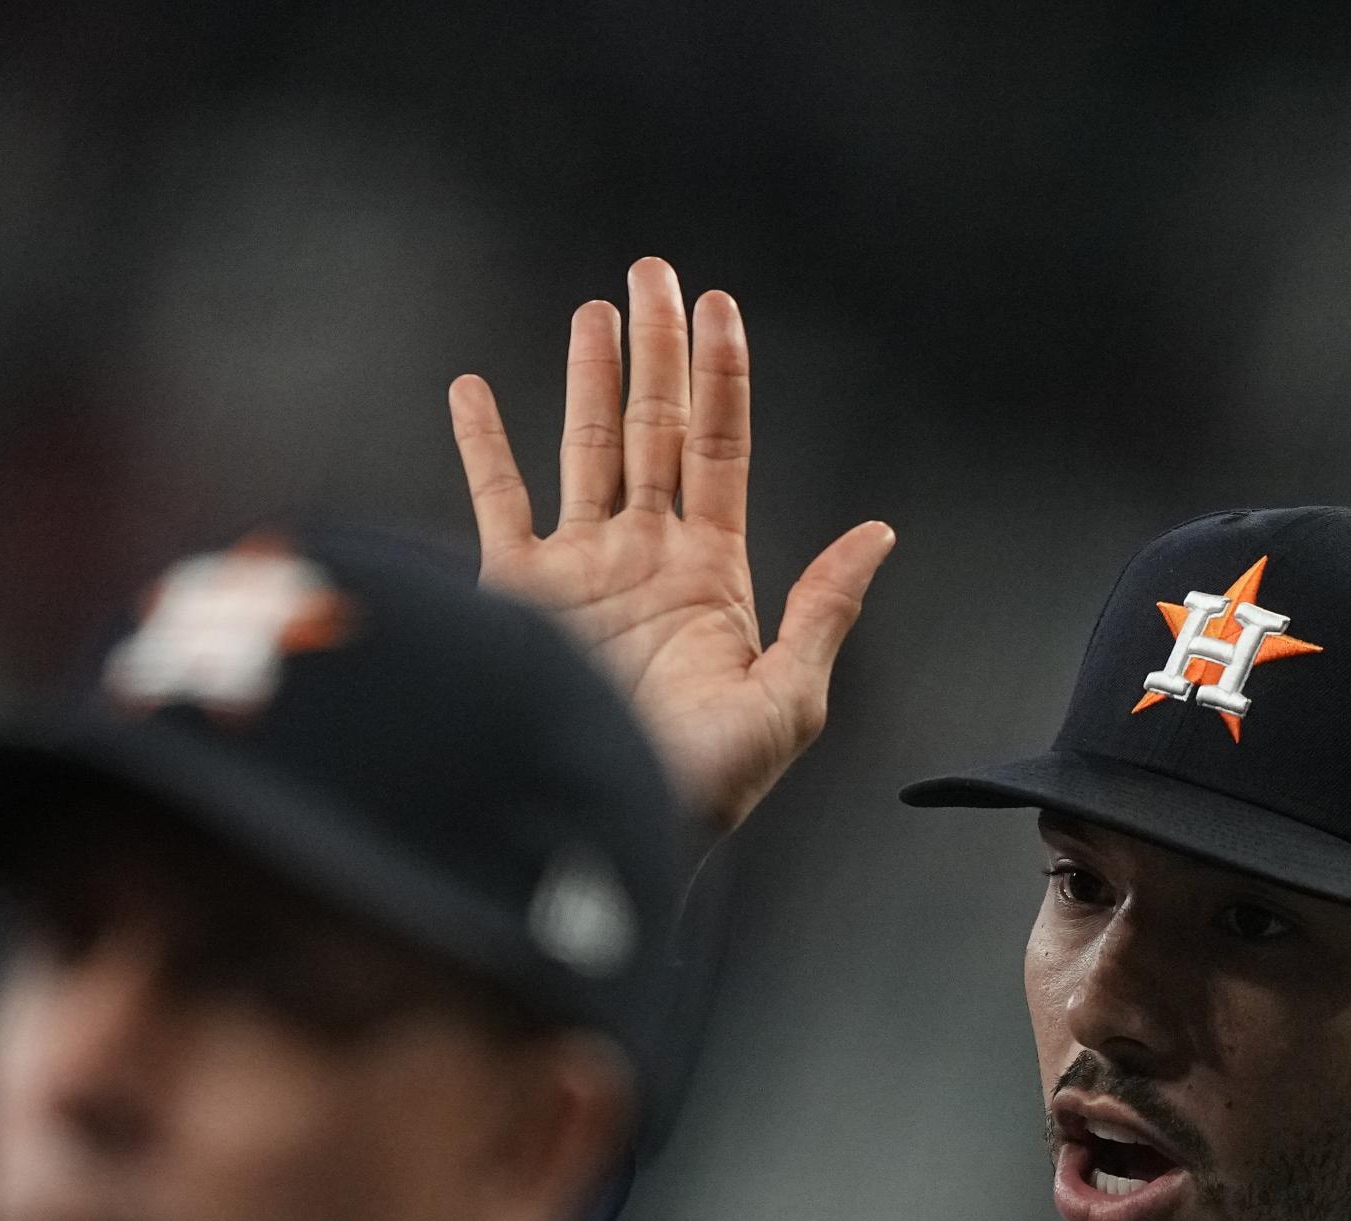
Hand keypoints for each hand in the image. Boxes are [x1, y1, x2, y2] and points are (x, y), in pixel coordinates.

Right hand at [449, 257, 893, 833]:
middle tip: (655, 272)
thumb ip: (823, 612)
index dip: (721, 378)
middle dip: (658, 350)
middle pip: (654, 429)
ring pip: (585, 449)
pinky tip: (474, 391)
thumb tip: (876, 531)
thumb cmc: (700, 784)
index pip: (719, 451)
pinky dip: (482, 447)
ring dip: (590, 378)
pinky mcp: (518, 595)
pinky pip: (498, 504)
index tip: (720, 309)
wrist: (602, 819)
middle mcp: (644, 558)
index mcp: (712, 575)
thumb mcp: (786, 703)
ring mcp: (579, 572)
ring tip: (596, 309)